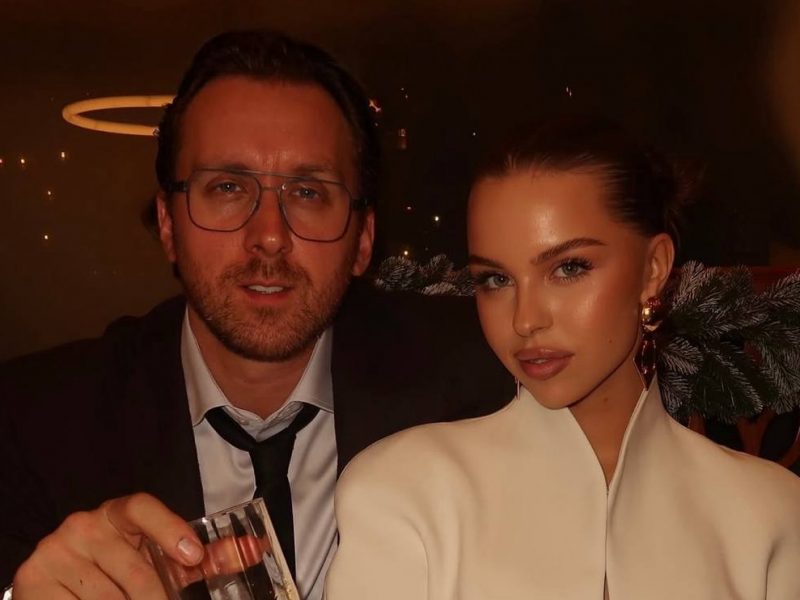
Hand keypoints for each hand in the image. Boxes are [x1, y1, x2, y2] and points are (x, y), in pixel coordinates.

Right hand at [12, 493, 202, 599]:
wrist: (63, 583)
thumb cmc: (121, 567)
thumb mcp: (161, 557)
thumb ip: (207, 556)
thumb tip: (255, 549)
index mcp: (118, 512)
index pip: (142, 508)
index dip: (169, 529)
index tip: (193, 556)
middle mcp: (85, 524)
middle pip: (136, 571)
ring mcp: (57, 551)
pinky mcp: (35, 580)